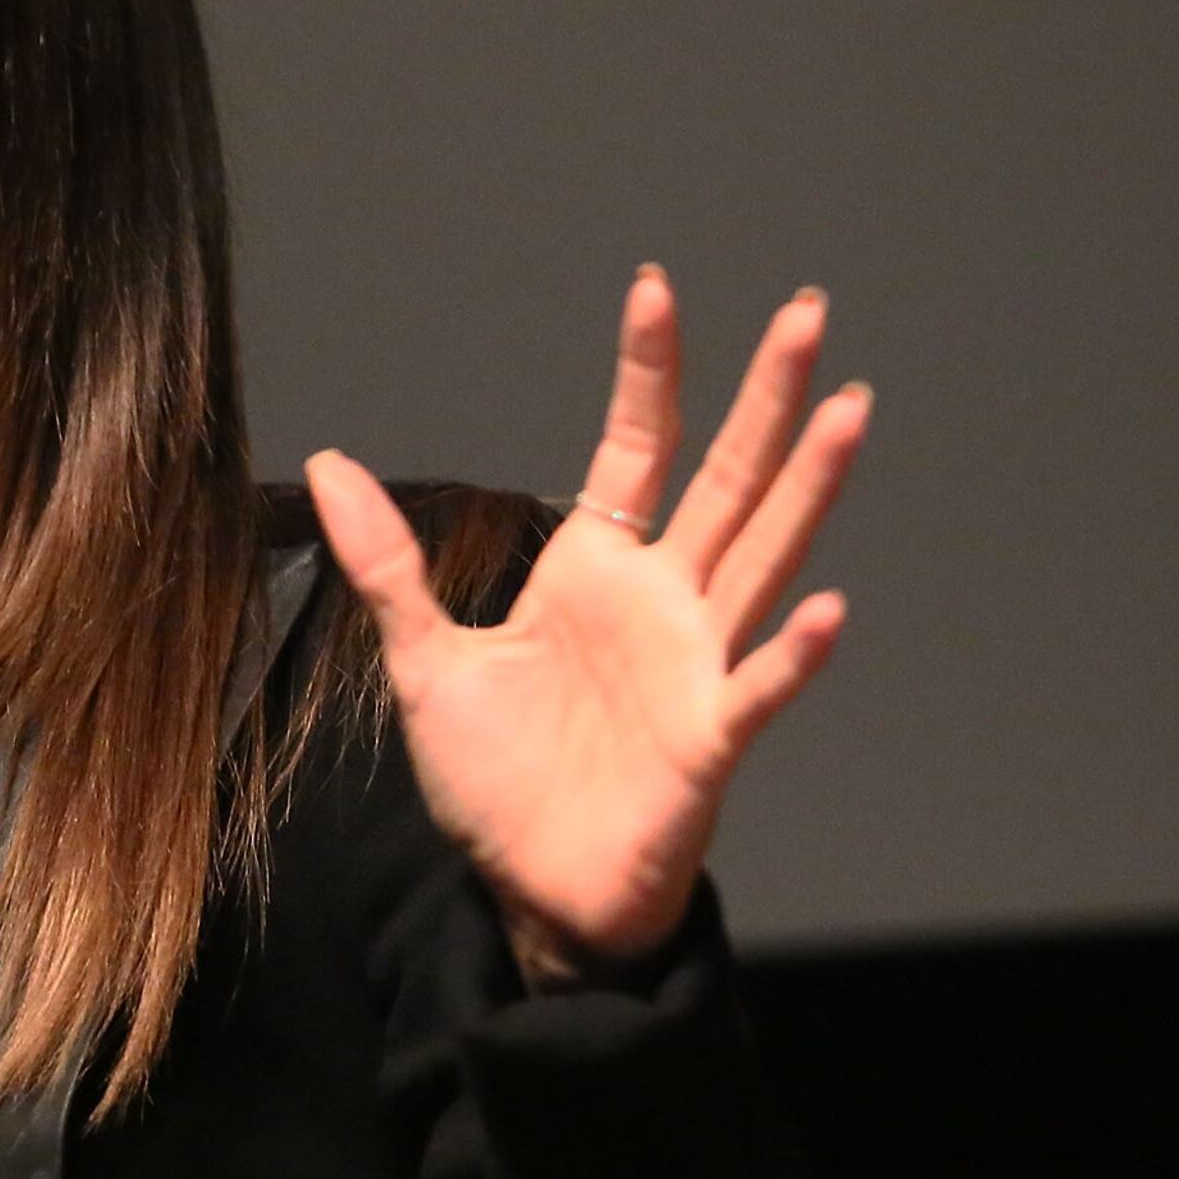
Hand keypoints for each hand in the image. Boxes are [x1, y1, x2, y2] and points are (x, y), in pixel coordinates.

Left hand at [301, 268, 868, 979]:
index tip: (656, 288)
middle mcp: (661, 603)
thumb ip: (389, 565)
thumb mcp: (425, 659)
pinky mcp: (709, 739)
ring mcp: (695, 664)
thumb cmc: (497, 781)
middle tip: (808, 310)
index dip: (648, 372)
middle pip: (726, 479)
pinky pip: (757, 688)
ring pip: (763, 557)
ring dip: (807, 488)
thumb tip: (331, 466)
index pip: (635, 448)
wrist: (529, 890)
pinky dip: (791, 653)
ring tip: (847, 409)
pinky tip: (828, 609)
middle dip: (765, 398)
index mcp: (594, 572)